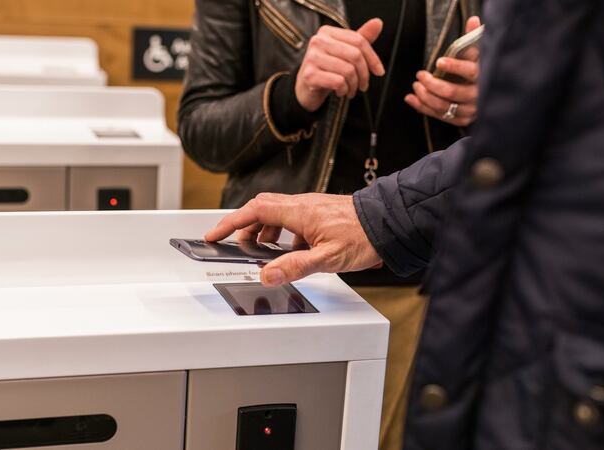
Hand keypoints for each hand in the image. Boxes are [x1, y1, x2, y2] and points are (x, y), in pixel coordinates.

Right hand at [205, 193, 381, 285]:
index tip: (214, 234)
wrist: (389, 223)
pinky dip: (284, 234)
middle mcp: (302, 205)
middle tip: (235, 244)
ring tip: (263, 251)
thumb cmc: (364, 236)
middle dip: (244, 227)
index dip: (230, 223)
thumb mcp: (327, 258)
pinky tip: (293, 251)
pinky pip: (292, 219)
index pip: (254, 212)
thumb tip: (266, 275)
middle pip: (261, 209)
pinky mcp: (320, 213)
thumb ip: (295, 267)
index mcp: (298, 212)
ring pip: (276, 214)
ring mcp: (311, 208)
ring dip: (264, 231)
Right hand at [295, 19, 385, 112]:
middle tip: (363, 85)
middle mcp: (318, 41)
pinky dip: (343, 90)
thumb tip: (378, 23)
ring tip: (350, 90)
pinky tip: (340, 91)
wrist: (305, 88)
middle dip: (364, 74)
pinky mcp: (309, 75)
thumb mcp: (344, 53)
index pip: (359, 41)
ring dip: (354, 85)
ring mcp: (312, 58)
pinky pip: (338, 82)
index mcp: (327, 32)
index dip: (373, 58)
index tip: (379, 72)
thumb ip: (361, 39)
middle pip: (355, 55)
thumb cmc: (327, 69)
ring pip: (348, 70)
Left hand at [405, 16, 481, 126]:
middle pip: (452, 92)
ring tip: (415, 86)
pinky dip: (422, 108)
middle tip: (420, 75)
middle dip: (432, 84)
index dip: (454, 67)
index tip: (439, 62)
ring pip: (444, 106)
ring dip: (425, 97)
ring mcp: (470, 110)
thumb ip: (473, 38)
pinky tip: (412, 99)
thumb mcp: (480, 53)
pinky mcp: (462, 119)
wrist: (492, 94)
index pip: (470, 72)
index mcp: (484, 76)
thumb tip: (472, 21)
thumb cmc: (482, 70)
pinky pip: (439, 116)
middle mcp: (478, 96)